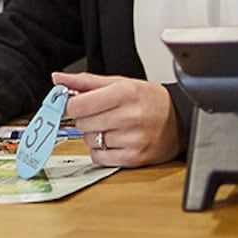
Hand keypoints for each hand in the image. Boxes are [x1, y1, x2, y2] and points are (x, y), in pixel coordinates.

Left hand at [53, 71, 180, 167]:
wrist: (179, 120)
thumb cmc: (148, 100)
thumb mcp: (120, 83)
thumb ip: (86, 82)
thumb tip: (57, 79)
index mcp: (125, 93)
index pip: (79, 105)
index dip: (71, 105)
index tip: (74, 105)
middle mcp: (129, 116)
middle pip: (82, 123)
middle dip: (86, 119)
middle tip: (101, 115)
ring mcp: (133, 139)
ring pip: (90, 140)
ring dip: (95, 135)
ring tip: (113, 127)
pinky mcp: (134, 158)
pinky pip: (99, 158)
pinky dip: (101, 151)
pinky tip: (115, 141)